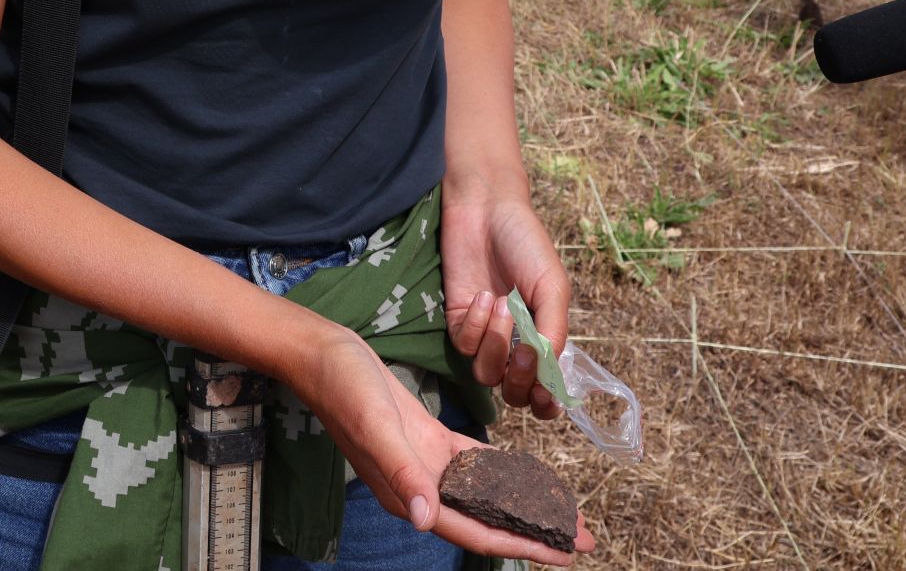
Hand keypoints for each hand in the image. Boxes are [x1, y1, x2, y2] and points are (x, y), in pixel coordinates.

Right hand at [293, 327, 592, 564]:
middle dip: (537, 530)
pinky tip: (527, 477)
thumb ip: (401, 472)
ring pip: (487, 494)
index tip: (564, 553)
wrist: (322, 355)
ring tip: (565, 512)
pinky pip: (474, 464)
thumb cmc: (344, 388)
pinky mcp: (427, 439)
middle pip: (489, 518)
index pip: (477, 530)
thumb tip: (425, 520)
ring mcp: (425, 464)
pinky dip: (502, 471)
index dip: (522, 544)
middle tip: (583, 537)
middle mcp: (422, 487)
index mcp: (410, 493)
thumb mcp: (376, 425)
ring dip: (525, 504)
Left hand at [441, 188, 570, 419]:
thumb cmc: (526, 244)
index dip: (545, 404)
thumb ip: (554, 330)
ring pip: (485, 373)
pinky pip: (464, 345)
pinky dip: (476, 326)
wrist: (486, 210)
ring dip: (496, 344)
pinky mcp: (457, 320)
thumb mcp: (552, 286)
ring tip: (503, 304)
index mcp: (544, 338)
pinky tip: (483, 296)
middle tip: (524, 350)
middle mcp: (514, 343)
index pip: (544, 391)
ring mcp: (484, 334)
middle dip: (518, 379)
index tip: (546, 399)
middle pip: (513, 393)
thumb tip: (548, 371)